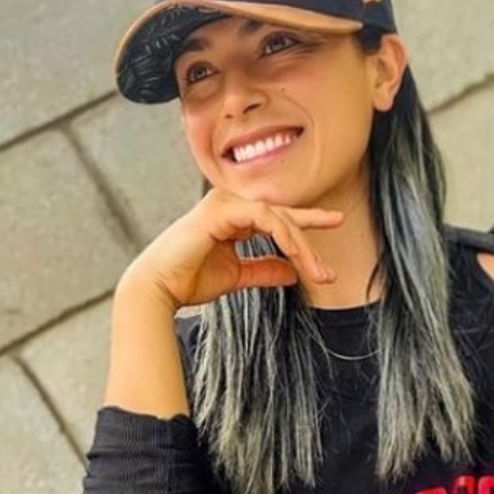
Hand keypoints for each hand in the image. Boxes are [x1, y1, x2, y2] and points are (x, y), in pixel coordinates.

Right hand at [120, 187, 342, 309]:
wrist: (159, 289)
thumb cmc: (189, 281)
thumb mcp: (236, 276)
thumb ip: (263, 270)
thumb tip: (292, 273)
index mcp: (231, 215)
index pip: (275, 214)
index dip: (306, 219)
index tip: (335, 222)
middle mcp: (228, 204)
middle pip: (281, 214)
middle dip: (310, 235)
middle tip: (332, 255)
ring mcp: (224, 204)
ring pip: (277, 216)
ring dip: (301, 244)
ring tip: (318, 272)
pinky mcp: (221, 211)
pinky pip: (264, 218)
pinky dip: (284, 236)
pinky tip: (297, 255)